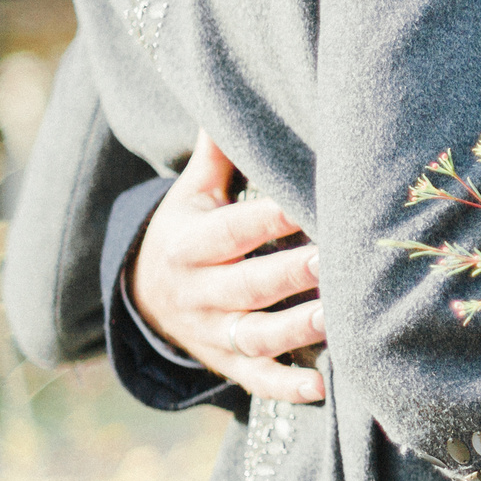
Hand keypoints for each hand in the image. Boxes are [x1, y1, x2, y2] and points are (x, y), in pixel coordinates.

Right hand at [128, 132, 327, 403]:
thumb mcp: (191, 194)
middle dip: (289, 274)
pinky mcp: (228, 364)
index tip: (309, 204)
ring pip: (256, 335)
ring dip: (297, 329)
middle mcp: (199, 291)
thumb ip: (217, 155)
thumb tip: (227, 94)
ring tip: (337, 318)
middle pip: (248, 285)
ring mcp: (213, 333)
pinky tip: (321, 385)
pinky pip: (257, 379)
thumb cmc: (187, 231)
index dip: (269, 218)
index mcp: (190, 243)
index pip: (232, 230)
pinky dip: (287, 386)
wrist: (143, 298)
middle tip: (332, 259)